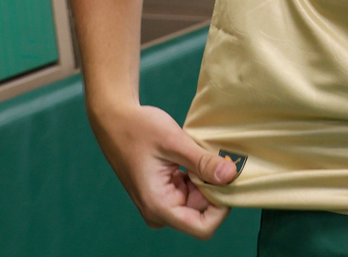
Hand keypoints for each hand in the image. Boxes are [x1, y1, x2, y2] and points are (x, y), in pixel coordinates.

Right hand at [89, 101, 236, 237]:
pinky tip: (194, 156)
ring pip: (198, 200)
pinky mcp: (164, 192)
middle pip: (202, 212)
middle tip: (219, 158)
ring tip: (203, 154)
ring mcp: (161, 202)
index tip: (228, 179)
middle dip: (214, 188)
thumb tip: (231, 175)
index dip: (221, 208)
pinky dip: (198, 175)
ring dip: (206, 180)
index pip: (202, 227)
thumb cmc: (139, 129)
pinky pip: (190, 191)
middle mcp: (159, 211)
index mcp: (158, 206)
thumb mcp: (174, 142)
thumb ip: (202, 161)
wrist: (116, 119)